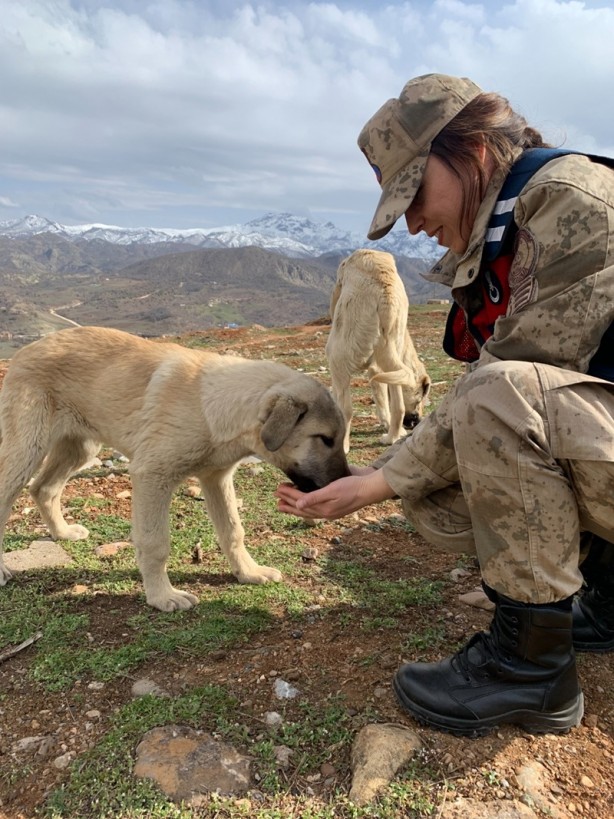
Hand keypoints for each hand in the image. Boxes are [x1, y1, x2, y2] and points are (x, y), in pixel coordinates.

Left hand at [275, 467, 395, 519]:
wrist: (370, 488)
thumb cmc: (353, 487)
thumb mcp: (333, 490)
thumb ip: (315, 498)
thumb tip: (299, 505)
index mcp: (324, 509)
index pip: (301, 502)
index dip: (288, 495)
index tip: (278, 489)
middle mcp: (325, 511)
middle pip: (302, 508)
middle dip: (288, 502)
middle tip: (276, 496)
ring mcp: (330, 509)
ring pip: (308, 509)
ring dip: (295, 505)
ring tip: (283, 503)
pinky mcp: (334, 505)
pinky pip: (315, 507)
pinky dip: (306, 504)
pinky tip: (303, 501)